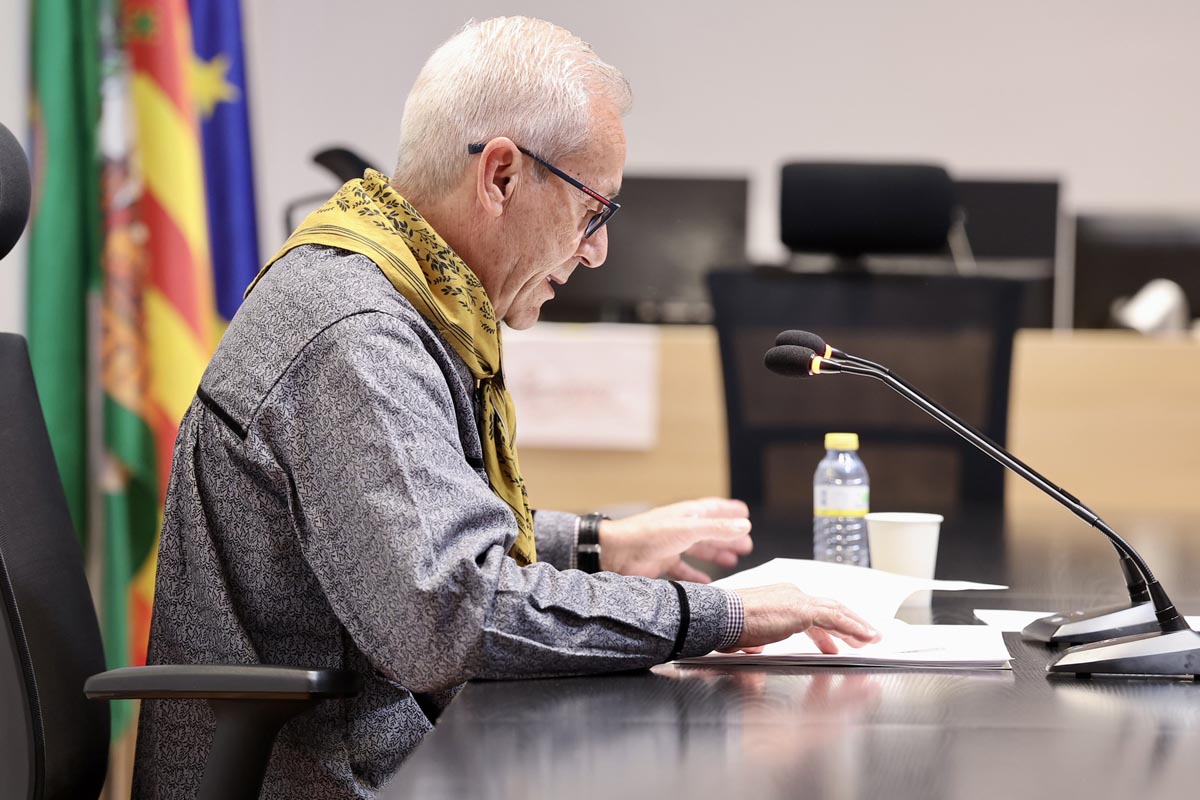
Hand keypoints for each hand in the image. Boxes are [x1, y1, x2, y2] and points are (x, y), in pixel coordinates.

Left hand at [598, 497, 752, 582]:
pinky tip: (706, 582)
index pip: (714, 509)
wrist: (616, 552)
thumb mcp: (688, 530)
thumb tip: (745, 525)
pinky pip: (684, 570)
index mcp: (687, 515)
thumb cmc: (649, 535)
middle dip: (728, 537)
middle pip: (710, 531)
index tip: (745, 514)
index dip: (730, 511)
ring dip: (716, 554)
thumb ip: (717, 529)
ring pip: (699, 550)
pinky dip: (696, 576)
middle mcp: (680, 528)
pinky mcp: (662, 563)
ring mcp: (671, 545)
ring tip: (732, 561)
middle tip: (746, 545)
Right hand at [732, 584, 880, 653]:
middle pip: (829, 608)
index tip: (835, 642)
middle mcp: (792, 593)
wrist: (720, 617)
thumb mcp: (746, 633)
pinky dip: (853, 627)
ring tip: (872, 638)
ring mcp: (798, 600)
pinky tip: (865, 637)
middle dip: (848, 624)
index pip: (811, 611)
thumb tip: (755, 648)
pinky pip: (836, 619)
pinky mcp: (803, 610)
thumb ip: (756, 639)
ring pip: (837, 612)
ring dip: (857, 626)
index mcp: (780, 596)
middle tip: (863, 638)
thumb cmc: (726, 625)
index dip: (827, 627)